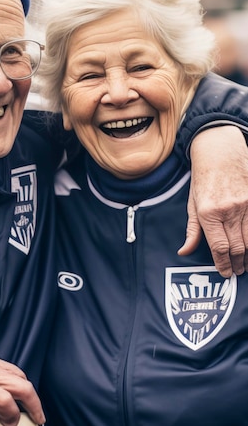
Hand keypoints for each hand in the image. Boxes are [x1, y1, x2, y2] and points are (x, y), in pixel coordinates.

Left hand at [179, 125, 247, 276]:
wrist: (220, 152)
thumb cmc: (203, 178)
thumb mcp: (192, 204)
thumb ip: (192, 231)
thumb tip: (184, 252)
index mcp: (209, 212)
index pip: (219, 247)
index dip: (223, 264)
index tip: (225, 273)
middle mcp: (229, 209)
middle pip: (239, 247)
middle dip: (238, 264)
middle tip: (237, 271)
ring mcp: (247, 203)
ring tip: (245, 263)